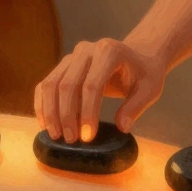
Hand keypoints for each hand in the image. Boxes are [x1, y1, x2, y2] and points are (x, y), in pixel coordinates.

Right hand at [34, 38, 166, 143]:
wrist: (137, 56)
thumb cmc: (145, 73)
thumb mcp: (149, 89)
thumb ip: (135, 107)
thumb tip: (121, 127)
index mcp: (109, 51)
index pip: (92, 85)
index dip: (87, 113)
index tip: (88, 137)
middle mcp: (86, 50)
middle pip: (67, 84)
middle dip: (67, 115)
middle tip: (71, 140)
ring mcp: (72, 57)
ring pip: (51, 84)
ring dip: (51, 112)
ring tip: (57, 136)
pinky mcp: (63, 66)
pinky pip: (46, 85)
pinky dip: (42, 104)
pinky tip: (46, 124)